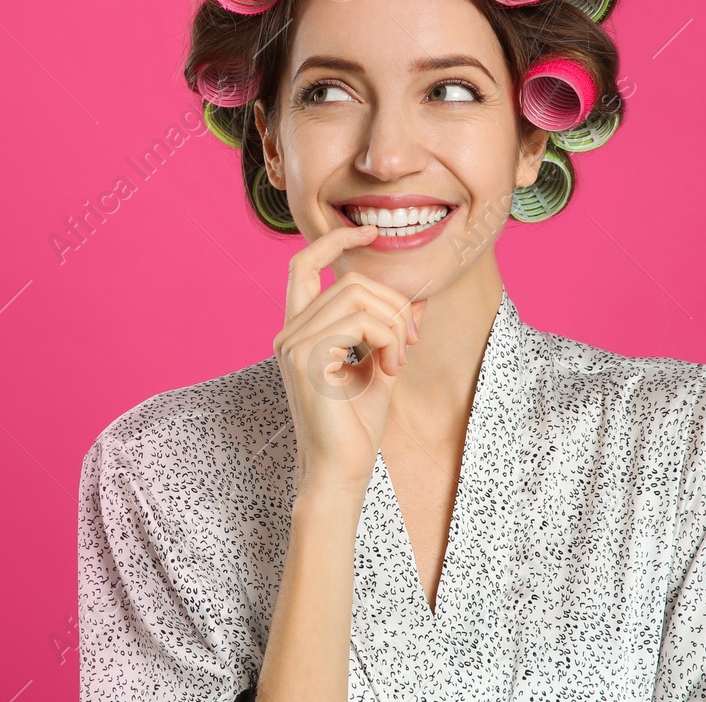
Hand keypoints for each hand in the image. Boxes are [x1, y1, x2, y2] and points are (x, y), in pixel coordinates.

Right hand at [273, 224, 427, 494]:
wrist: (341, 471)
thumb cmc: (357, 426)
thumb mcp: (381, 365)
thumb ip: (392, 330)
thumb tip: (416, 299)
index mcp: (299, 330)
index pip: (302, 263)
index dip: (334, 241)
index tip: (368, 235)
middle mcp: (288, 332)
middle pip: (348, 282)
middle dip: (391, 304)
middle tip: (408, 341)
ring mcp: (292, 344)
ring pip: (357, 299)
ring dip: (393, 326)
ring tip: (398, 361)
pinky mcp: (305, 358)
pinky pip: (360, 323)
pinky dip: (387, 340)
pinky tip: (389, 370)